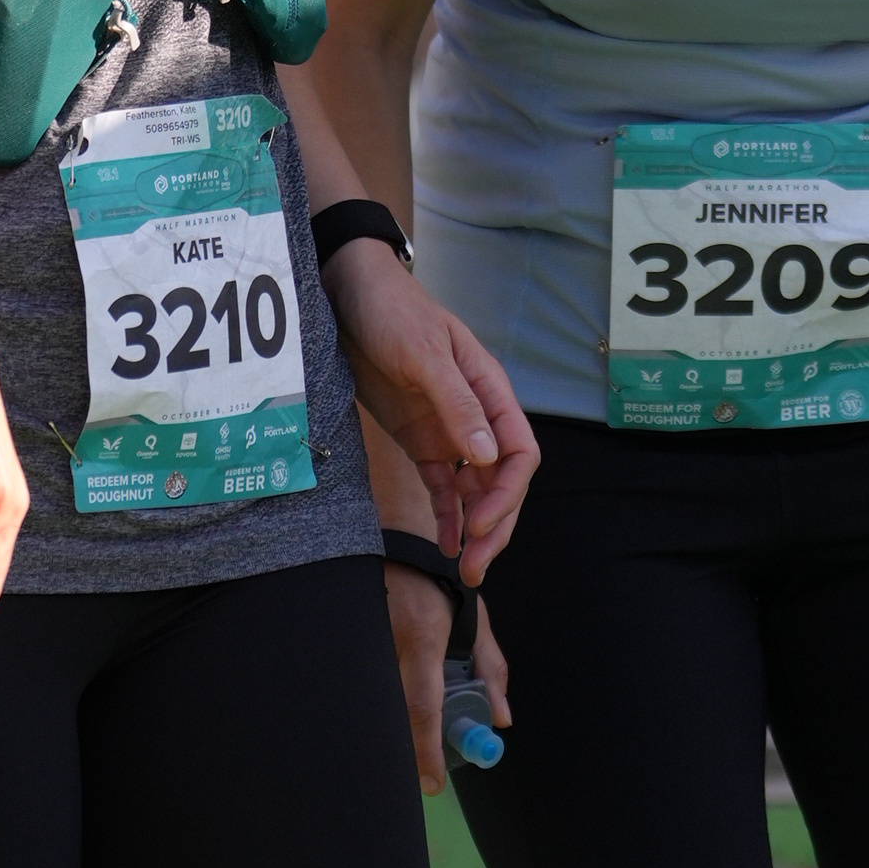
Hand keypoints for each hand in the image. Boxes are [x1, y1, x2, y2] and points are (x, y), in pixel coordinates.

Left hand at [324, 242, 537, 577]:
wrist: (349, 296)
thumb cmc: (394, 312)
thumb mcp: (424, 354)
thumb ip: (456, 403)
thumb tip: (485, 456)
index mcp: (491, 391)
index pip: (519, 453)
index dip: (507, 494)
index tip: (480, 523)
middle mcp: (477, 415)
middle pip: (502, 481)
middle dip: (496, 526)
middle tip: (475, 569)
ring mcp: (450, 430)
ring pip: (477, 491)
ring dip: (476, 530)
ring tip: (466, 571)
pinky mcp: (422, 440)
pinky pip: (444, 487)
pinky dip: (448, 517)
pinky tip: (448, 545)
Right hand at [384, 563, 511, 793]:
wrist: (392, 540)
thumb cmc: (438, 581)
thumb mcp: (474, 620)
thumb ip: (491, 670)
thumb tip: (502, 719)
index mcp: (423, 639)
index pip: (423, 709)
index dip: (427, 753)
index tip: (434, 783)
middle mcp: (387, 643)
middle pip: (393, 716)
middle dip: (409, 751)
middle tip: (424, 772)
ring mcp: (361, 641)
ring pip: (374, 703)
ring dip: (393, 728)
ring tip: (410, 739)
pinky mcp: (346, 640)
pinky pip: (362, 686)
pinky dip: (376, 705)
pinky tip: (386, 709)